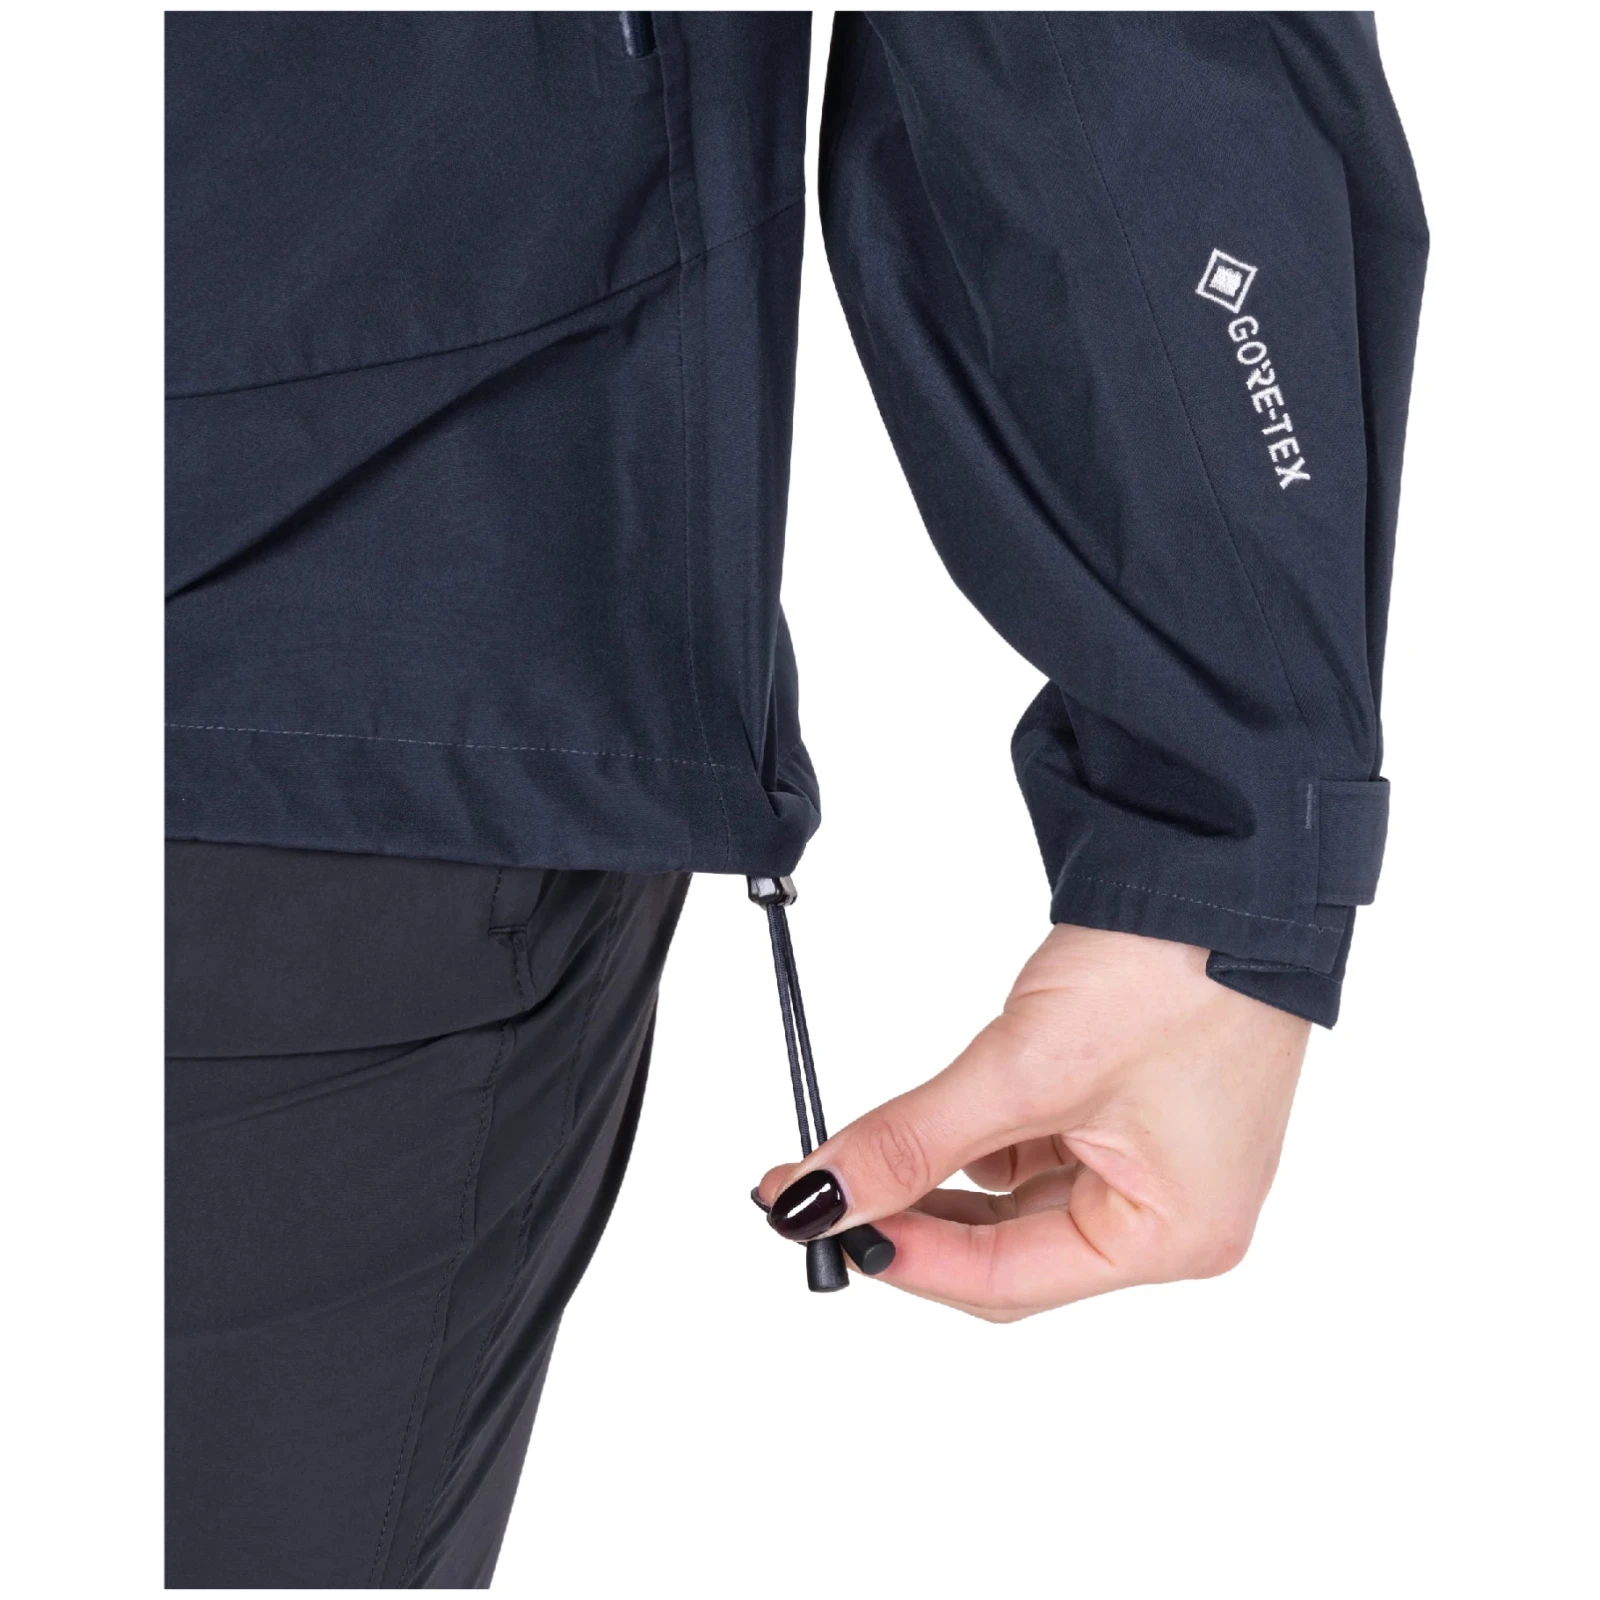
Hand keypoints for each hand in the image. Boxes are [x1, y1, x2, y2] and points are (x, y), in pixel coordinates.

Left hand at [754, 925, 1309, 1320]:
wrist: (1226, 867)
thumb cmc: (1176, 970)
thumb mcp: (1027, 1065)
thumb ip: (916, 1138)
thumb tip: (821, 1195)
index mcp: (1173, 1237)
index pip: (1008, 1281)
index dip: (905, 1255)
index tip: (818, 1220)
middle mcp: (1172, 1218)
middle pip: (1010, 1252)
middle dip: (913, 1218)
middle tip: (819, 1189)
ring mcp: (1155, 1165)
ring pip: (1016, 1203)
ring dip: (941, 1177)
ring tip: (868, 1144)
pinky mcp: (1134, 1115)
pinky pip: (1037, 1150)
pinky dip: (980, 1137)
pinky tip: (938, 1114)